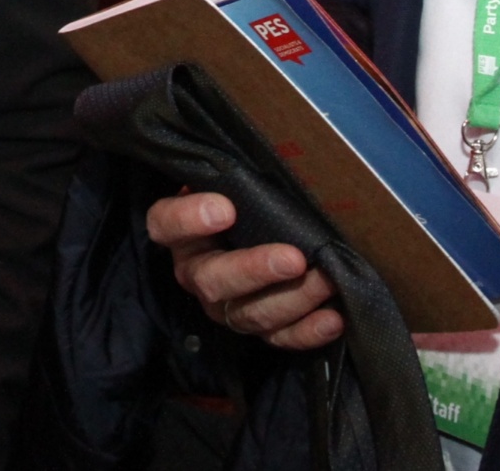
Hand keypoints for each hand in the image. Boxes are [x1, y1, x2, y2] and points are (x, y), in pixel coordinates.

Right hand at [145, 191, 343, 349]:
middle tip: (294, 258)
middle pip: (213, 280)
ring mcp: (225, 307)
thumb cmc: (243, 200)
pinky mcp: (257, 328)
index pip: (167, 224)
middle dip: (255, 270)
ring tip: (326, 281)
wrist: (255, 230)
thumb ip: (236, 176)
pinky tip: (332, 319)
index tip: (225, 209)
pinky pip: (278, 339)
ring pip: (250, 315)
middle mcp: (197, 274)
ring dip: (292, 300)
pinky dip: (306, 333)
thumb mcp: (231, 183)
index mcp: (183, 233)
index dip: (190, 219)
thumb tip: (265, 161)